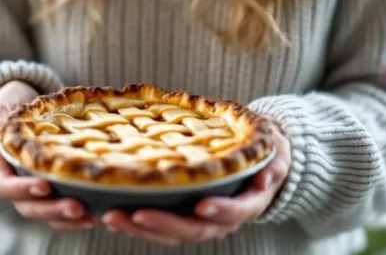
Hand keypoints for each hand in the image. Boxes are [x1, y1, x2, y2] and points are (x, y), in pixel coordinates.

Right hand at [0, 81, 95, 229]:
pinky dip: (75, 217)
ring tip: (89, 216)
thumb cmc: (13, 105)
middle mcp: (12, 182)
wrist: (24, 108)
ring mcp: (31, 190)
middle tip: (76, 207)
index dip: (23, 188)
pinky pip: (59, 209)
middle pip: (27, 206)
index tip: (45, 186)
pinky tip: (95, 215)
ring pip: (44, 213)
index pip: (5, 184)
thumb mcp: (4, 105)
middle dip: (51, 209)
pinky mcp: (50, 192)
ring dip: (66, 218)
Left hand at [101, 122, 290, 245]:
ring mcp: (199, 221)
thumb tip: (266, 177)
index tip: (201, 206)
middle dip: (163, 224)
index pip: (233, 211)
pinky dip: (134, 223)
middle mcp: (221, 219)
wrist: (259, 163)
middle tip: (135, 214)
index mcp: (246, 203)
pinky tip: (109, 214)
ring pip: (170, 234)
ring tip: (112, 216)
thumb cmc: (264, 153)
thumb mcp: (276, 152)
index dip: (219, 211)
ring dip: (140, 228)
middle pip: (193, 230)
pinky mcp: (181, 217)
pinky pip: (158, 227)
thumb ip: (274, 163)